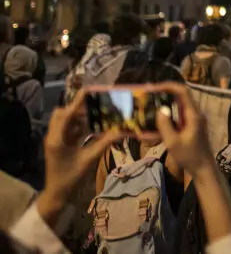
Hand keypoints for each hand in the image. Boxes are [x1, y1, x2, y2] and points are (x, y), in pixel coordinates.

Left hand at [35, 95, 121, 227]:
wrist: (57, 194)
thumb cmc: (70, 178)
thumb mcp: (89, 160)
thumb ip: (104, 143)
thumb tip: (122, 130)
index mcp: (57, 139)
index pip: (66, 114)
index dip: (77, 101)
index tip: (89, 90)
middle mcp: (54, 136)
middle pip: (63, 113)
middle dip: (78, 108)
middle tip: (97, 107)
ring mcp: (55, 139)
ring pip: (65, 120)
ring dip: (79, 116)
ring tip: (97, 115)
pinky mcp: (59, 143)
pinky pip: (68, 128)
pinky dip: (79, 124)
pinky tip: (93, 126)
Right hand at [152, 82, 216, 176]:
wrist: (203, 167)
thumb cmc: (189, 156)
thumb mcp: (173, 142)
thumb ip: (165, 125)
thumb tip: (160, 109)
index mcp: (193, 114)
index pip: (183, 92)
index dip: (168, 86)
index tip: (153, 88)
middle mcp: (196, 113)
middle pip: (181, 96)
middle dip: (165, 93)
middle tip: (148, 95)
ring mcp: (195, 118)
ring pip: (180, 104)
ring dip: (166, 103)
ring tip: (150, 104)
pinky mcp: (192, 124)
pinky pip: (180, 114)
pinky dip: (169, 113)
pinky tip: (158, 118)